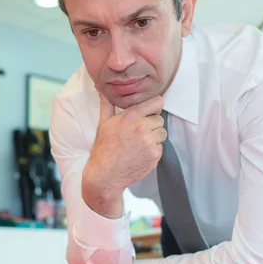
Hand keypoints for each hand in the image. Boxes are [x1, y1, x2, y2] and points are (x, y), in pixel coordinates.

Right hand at [82, 93, 166, 217]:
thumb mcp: (103, 123)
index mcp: (131, 116)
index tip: (148, 114)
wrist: (105, 176)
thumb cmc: (103, 149)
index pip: (157, 102)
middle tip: (138, 134)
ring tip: (139, 144)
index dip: (153, 108)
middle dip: (152, 125)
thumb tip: (100, 87)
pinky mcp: (154, 156)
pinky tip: (140, 155)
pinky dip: (153, 151)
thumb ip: (107, 103)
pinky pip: (161, 148)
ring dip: (154, 138)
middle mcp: (142, 127)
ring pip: (162, 133)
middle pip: (160, 119)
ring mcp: (149, 142)